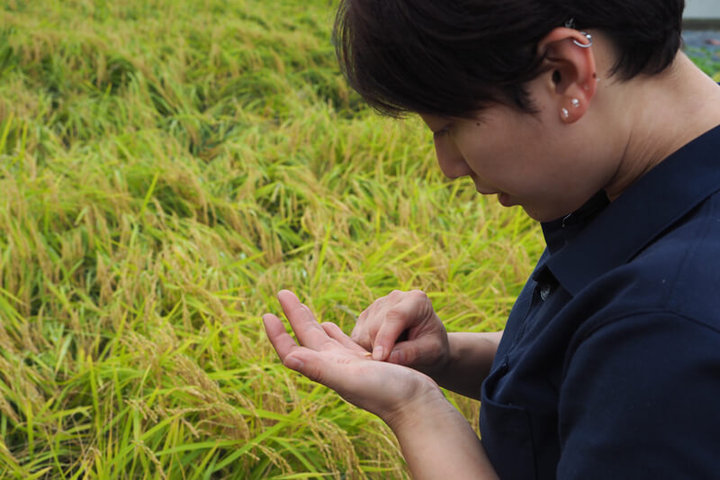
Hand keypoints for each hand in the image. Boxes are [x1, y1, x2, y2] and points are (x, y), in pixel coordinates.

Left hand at [263, 290, 439, 422]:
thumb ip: (320, 368)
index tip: (266, 314)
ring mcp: (350, 365)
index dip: (278, 335)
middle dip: (295, 316)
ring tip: (301, 309)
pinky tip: (332, 326)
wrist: (417, 406)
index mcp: (327, 369)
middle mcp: (335, 367)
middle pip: (307, 338)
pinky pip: (343, 343)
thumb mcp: (350, 377)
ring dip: (311, 323)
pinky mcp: (366, 363)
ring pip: (324, 339)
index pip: (294, 350)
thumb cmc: (387, 393)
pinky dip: (334, 332)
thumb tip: (288, 358)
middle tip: (283, 293)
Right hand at [351, 290, 449, 375]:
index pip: (396, 316)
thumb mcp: (431, 351)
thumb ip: (412, 352)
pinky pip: (356, 337)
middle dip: (378, 349)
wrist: (427, 344)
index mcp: (416, 300)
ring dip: (371, 350)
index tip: (380, 358)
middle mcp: (395, 297)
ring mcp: (377, 305)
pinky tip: (381, 353)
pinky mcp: (366, 315)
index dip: (386, 337)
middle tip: (392, 366)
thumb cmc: (432, 347)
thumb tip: (388, 358)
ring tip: (391, 357)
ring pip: (363, 332)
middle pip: (375, 326)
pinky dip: (364, 349)